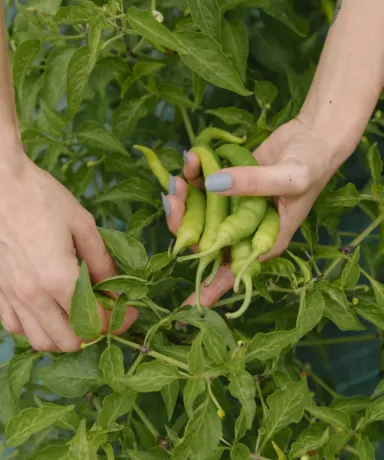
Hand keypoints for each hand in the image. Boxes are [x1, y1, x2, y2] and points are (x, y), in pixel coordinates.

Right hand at [0, 145, 137, 351]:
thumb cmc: (42, 198)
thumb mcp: (83, 225)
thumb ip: (102, 262)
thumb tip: (117, 288)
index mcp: (58, 279)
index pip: (96, 321)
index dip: (119, 321)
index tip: (130, 312)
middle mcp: (33, 296)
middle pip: (68, 341)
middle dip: (94, 332)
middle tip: (105, 312)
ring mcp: (11, 297)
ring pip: (40, 341)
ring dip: (64, 335)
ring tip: (78, 315)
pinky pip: (15, 327)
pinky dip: (36, 327)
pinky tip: (48, 309)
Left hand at [163, 117, 338, 306]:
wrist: (313, 138)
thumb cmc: (312, 166)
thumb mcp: (290, 178)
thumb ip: (254, 184)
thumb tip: (211, 185)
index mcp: (262, 241)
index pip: (232, 272)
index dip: (209, 290)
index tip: (186, 308)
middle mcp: (243, 229)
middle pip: (204, 239)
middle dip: (183, 222)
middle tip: (173, 196)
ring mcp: (233, 207)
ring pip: (197, 213)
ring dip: (183, 197)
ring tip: (178, 175)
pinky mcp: (227, 184)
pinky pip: (202, 187)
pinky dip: (192, 175)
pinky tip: (191, 159)